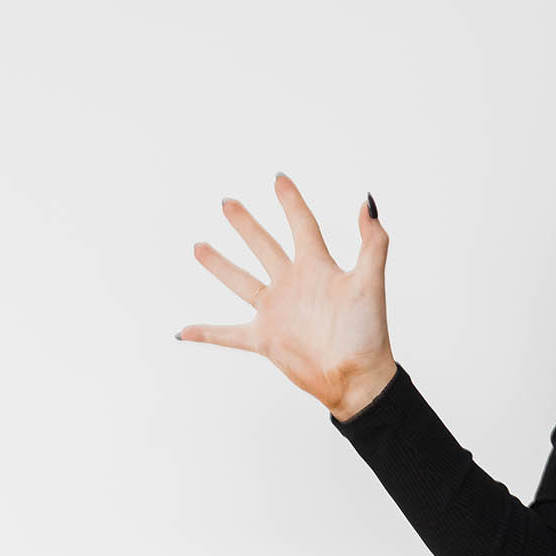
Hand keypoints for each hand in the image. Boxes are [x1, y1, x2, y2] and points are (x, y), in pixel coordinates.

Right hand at [177, 172, 395, 417]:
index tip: (278, 178)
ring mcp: (277, 311)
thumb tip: (366, 203)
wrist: (357, 377)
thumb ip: (372, 243)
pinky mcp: (265, 339)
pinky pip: (228, 334)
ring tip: (199, 246)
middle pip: (264, 246)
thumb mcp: (371, 283)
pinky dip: (206, 333)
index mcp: (318, 268)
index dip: (291, 202)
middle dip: (246, 225)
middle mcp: (293, 284)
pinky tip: (182, 330)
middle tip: (227, 202)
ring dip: (220, 265)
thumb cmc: (368, 332)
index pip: (302, 226)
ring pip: (241, 281)